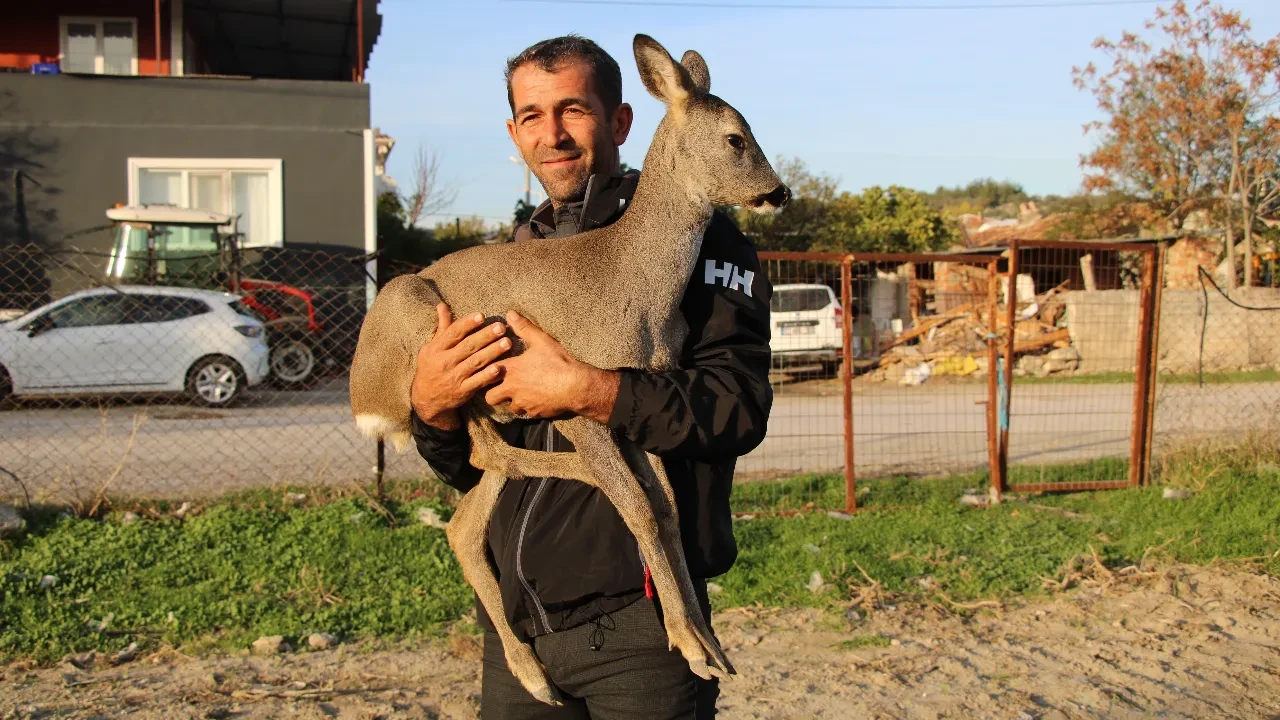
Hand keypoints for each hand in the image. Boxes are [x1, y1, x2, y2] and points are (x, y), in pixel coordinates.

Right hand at [410, 303, 510, 430]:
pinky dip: (488, 376)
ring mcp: (454, 377)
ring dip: (492, 352)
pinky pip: (477, 382)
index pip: (453, 333)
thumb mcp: (431, 347)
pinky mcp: (463, 391)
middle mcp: (445, 362)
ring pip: (475, 362)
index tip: (482, 315)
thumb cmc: (431, 367)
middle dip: (485, 336)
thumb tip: (442, 305)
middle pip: (468, 346)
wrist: (426, 398)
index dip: (467, 323)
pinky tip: (500, 368)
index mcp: (436, 348)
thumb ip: (442, 327)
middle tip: (501, 327)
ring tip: (507, 342)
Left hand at [483, 311, 620, 422]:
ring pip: (508, 407)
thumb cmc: (558, 362)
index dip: (487, 372)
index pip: (487, 373)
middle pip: (490, 397)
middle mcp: (512, 388)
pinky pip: (525, 413)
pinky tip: (534, 400)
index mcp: (511, 370)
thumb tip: (510, 313)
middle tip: (500, 386)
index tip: (490, 369)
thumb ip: (524, 327)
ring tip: (519, 393)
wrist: (576, 386)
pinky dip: (527, 408)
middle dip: (493, 393)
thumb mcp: (541, 341)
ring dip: (511, 401)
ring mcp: (523, 403)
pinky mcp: (534, 413)